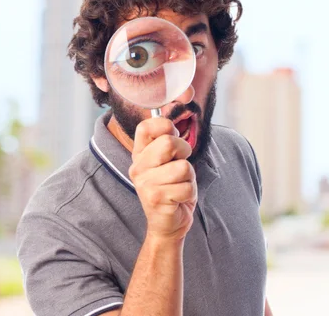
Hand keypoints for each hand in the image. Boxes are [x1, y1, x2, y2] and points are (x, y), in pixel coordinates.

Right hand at [128, 117, 196, 240]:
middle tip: (180, 166)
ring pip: (183, 167)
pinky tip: (179, 199)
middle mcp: (138, 166)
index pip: (147, 126)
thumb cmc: (172, 189)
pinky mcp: (157, 199)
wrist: (168, 224)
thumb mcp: (169, 161)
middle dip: (185, 153)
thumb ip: (168, 140)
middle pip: (170, 143)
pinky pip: (187, 186)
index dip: (166, 127)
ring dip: (189, 178)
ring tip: (179, 186)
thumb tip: (176, 103)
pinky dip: (190, 193)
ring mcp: (145, 184)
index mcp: (140, 154)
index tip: (173, 138)